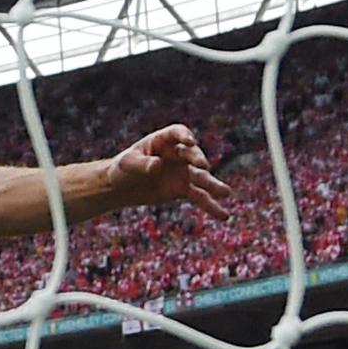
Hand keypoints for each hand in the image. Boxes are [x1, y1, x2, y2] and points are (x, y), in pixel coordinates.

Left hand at [107, 124, 231, 216]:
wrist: (121, 187)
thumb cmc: (123, 168)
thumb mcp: (127, 164)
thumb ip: (143, 164)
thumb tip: (157, 165)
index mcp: (163, 141)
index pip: (177, 133)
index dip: (185, 136)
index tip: (190, 142)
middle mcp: (177, 154)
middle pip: (192, 155)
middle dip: (198, 159)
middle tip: (204, 166)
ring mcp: (183, 172)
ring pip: (201, 178)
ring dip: (213, 185)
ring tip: (226, 192)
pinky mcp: (183, 189)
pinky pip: (200, 197)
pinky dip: (211, 206)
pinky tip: (224, 215)